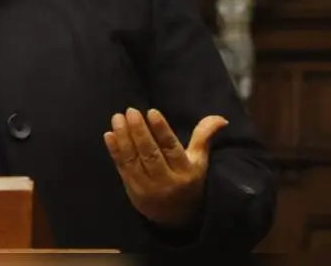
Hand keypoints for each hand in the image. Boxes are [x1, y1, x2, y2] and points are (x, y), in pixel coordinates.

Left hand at [104, 108, 227, 228]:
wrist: (176, 218)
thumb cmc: (188, 181)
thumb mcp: (200, 162)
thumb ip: (204, 137)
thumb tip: (221, 118)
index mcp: (184, 171)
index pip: (172, 149)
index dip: (161, 130)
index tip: (152, 112)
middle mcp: (165, 180)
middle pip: (150, 154)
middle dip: (139, 131)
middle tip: (131, 111)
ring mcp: (147, 186)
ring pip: (134, 160)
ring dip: (124, 138)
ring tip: (118, 118)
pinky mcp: (132, 190)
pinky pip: (122, 168)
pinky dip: (115, 152)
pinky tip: (109, 135)